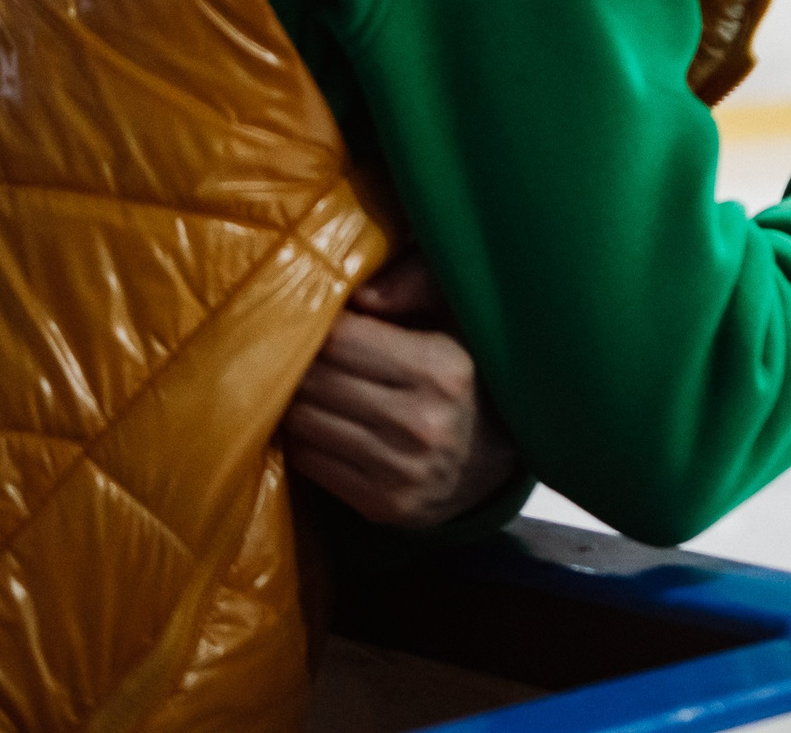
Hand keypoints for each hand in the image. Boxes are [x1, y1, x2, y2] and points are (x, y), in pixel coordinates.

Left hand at [282, 253, 520, 528]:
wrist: (495, 464)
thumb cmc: (468, 376)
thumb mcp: (460, 317)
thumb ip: (418, 285)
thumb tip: (360, 295)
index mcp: (441, 368)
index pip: (341, 338)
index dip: (319, 325)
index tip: (317, 320)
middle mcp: (421, 422)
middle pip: (315, 380)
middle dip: (298, 361)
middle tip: (297, 351)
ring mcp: (399, 470)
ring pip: (304, 422)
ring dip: (295, 400)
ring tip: (305, 386)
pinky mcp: (382, 505)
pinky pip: (310, 462)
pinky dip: (303, 439)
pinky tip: (319, 424)